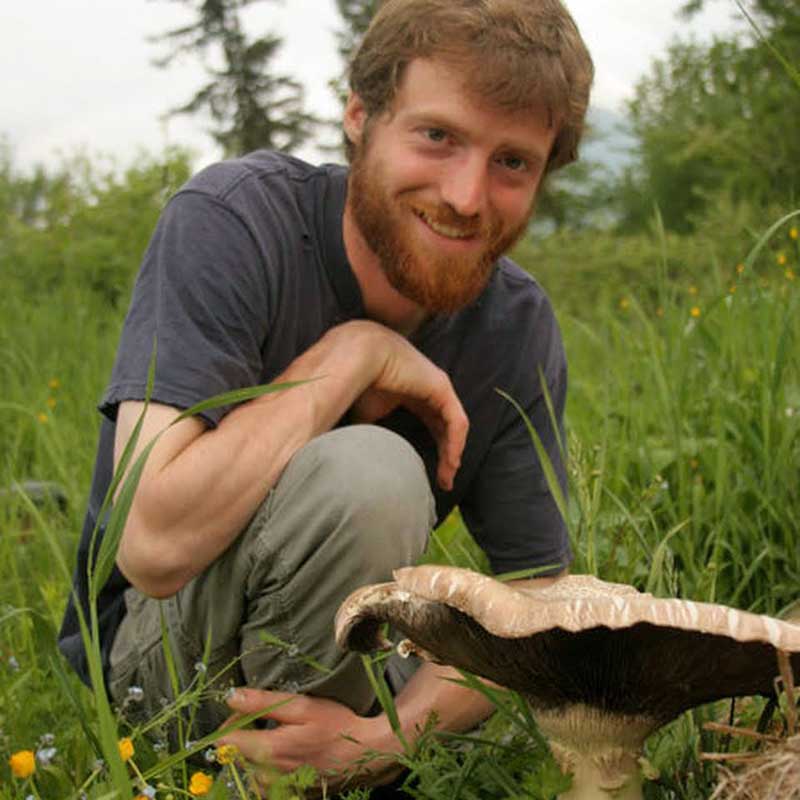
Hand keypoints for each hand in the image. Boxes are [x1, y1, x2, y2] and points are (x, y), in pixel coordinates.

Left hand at [217, 688, 402, 793]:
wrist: (364, 755)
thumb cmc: (336, 726)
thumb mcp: (303, 706)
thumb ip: (264, 702)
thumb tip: (231, 696)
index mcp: (269, 750)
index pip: (224, 740)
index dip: (231, 721)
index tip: (245, 712)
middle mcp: (267, 776)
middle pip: (234, 754)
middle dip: (244, 733)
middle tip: (267, 719)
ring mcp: (275, 790)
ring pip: (247, 767)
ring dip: (256, 750)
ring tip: (281, 735)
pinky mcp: (283, 796)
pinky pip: (262, 780)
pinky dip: (268, 765)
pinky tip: (288, 752)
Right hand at [343, 322, 468, 490]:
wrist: (356, 357)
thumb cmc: (358, 383)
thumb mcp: (367, 418)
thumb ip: (376, 436)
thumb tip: (371, 463)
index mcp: (414, 394)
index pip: (432, 425)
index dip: (434, 449)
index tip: (431, 476)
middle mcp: (430, 390)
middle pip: (445, 428)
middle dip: (446, 457)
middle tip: (444, 483)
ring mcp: (438, 387)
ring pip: (454, 427)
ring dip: (452, 454)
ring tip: (447, 478)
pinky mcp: (442, 387)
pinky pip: (457, 421)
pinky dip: (455, 443)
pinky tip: (451, 461)